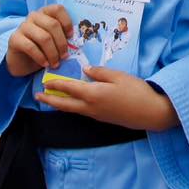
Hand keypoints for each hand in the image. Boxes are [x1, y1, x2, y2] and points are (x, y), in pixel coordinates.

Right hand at [6, 5, 72, 76]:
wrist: (22, 62)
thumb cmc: (42, 49)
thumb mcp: (54, 41)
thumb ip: (63, 36)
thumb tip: (76, 41)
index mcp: (45, 13)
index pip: (58, 9)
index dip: (67, 22)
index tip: (71, 37)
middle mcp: (33, 16)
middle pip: (53, 25)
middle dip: (61, 43)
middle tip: (64, 57)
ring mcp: (23, 26)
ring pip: (44, 37)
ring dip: (53, 53)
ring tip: (56, 63)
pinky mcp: (14, 39)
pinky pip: (31, 47)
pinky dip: (41, 57)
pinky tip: (45, 64)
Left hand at [36, 67, 179, 131]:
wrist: (150, 112)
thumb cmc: (136, 91)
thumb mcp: (119, 76)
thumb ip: (100, 72)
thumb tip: (85, 70)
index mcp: (93, 94)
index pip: (69, 88)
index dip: (56, 84)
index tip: (45, 81)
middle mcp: (91, 107)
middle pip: (65, 105)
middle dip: (50, 100)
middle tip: (37, 96)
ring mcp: (96, 115)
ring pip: (72, 109)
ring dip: (59, 104)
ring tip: (50, 99)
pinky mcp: (102, 118)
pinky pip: (82, 112)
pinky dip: (72, 107)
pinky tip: (72, 102)